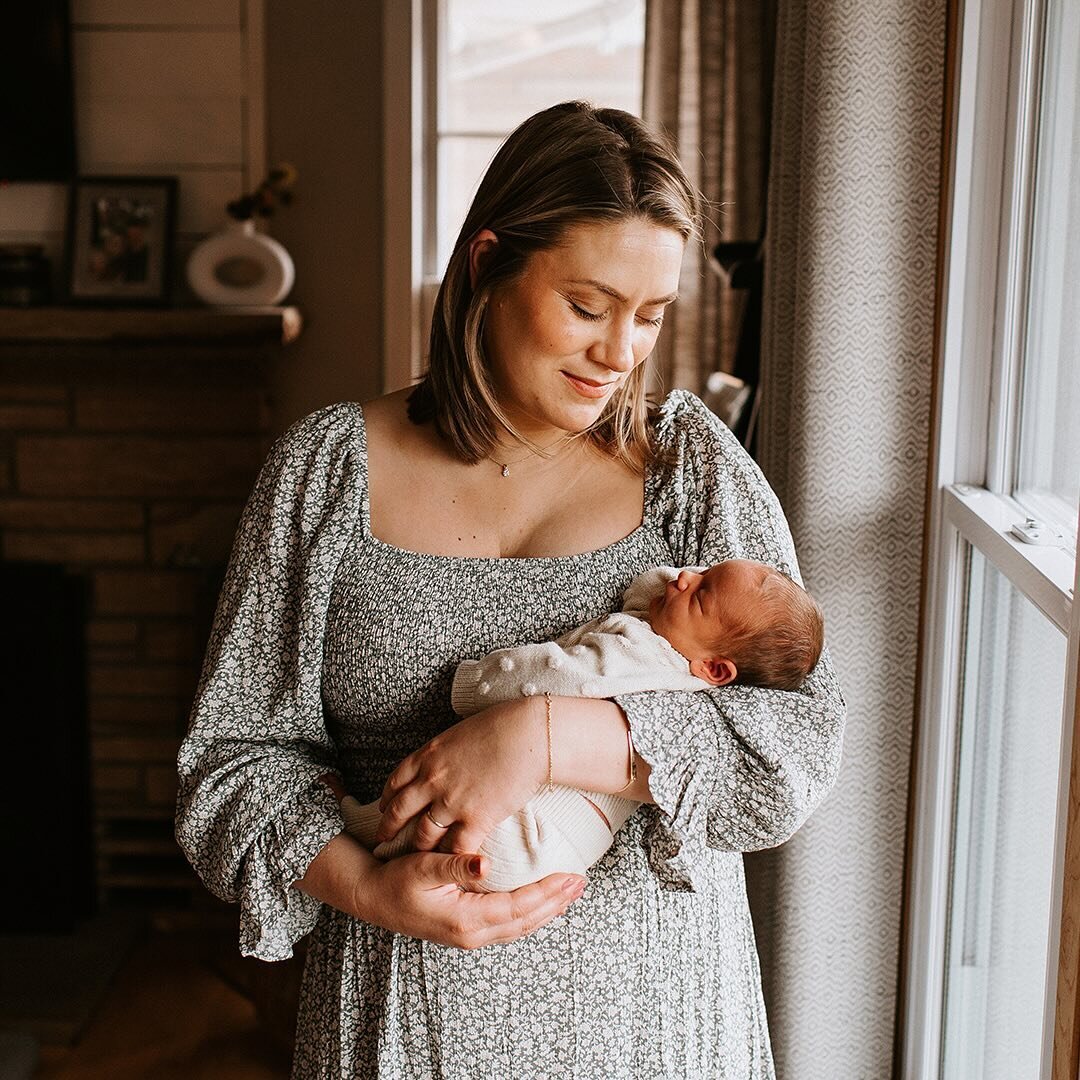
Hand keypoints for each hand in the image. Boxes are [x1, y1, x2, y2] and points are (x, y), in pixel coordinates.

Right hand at [355, 850, 585, 947]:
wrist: (372, 899)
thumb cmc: (395, 880)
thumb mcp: (422, 867)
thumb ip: (455, 865)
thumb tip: (485, 864)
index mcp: (465, 919)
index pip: (518, 906)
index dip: (547, 892)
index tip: (571, 876)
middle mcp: (472, 934)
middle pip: (526, 921)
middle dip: (556, 902)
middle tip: (582, 882)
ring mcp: (470, 936)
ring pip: (520, 927)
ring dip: (548, 910)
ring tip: (570, 892)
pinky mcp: (467, 932)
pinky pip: (509, 927)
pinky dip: (531, 915)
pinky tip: (542, 904)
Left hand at [377, 698, 546, 854]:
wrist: (528, 736)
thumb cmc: (501, 725)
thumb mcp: (459, 732)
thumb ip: (445, 750)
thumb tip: (446, 755)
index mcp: (428, 756)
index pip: (395, 781)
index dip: (387, 798)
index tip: (385, 807)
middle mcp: (432, 780)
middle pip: (400, 811)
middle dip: (389, 828)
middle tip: (384, 839)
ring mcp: (451, 802)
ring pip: (423, 835)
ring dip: (419, 848)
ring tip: (418, 858)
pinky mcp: (476, 819)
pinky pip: (456, 847)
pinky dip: (452, 858)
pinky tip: (452, 866)